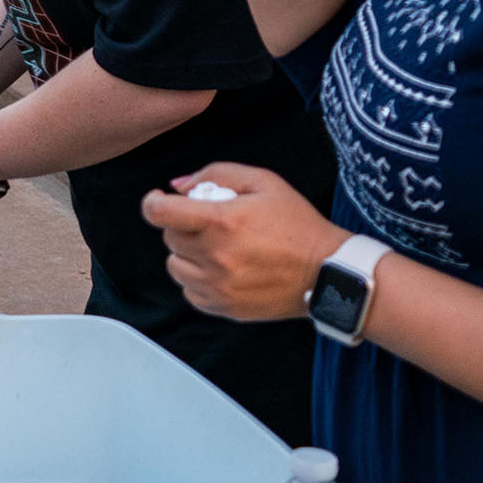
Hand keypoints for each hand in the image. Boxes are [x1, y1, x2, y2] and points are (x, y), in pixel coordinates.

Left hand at [140, 163, 342, 321]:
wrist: (329, 272)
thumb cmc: (297, 223)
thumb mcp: (263, 182)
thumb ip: (216, 174)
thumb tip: (177, 186)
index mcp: (221, 222)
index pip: (160, 213)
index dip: (153, 203)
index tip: (160, 200)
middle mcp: (215, 256)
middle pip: (169, 238)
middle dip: (181, 226)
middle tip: (208, 223)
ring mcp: (219, 286)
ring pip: (175, 267)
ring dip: (186, 255)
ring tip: (214, 248)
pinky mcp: (226, 308)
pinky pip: (191, 293)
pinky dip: (198, 281)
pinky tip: (220, 270)